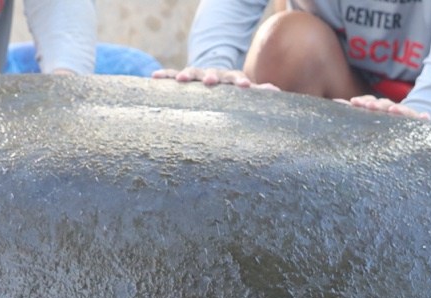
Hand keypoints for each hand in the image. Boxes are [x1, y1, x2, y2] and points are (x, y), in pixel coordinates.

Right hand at [151, 66, 277, 90]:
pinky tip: (153, 77)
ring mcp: (197, 74)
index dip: (241, 81)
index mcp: (230, 78)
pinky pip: (171, 74)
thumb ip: (259, 92)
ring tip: (180, 79)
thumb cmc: (231, 90)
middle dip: (211, 76)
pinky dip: (164, 75)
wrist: (213, 75)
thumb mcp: (244, 89)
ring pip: (191, 72)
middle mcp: (213, 74)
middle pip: (213, 73)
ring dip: (186, 75)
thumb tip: (277, 92)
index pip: (237, 78)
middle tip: (210, 81)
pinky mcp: (182, 77)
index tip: (246, 85)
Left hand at [337, 95, 430, 120]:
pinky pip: (420, 119)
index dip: (363, 102)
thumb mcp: (366, 120)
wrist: (405, 127)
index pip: (370, 102)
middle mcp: (391, 108)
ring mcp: (404, 114)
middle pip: (384, 104)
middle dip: (376, 104)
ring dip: (398, 109)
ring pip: (401, 110)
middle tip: (368, 106)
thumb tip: (334, 101)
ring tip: (394, 110)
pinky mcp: (416, 121)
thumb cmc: (381, 126)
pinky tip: (425, 117)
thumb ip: (353, 112)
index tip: (353, 102)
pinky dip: (422, 117)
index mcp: (378, 108)